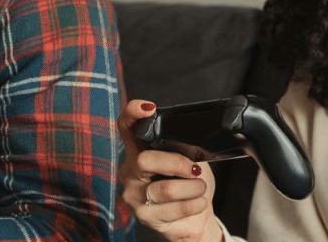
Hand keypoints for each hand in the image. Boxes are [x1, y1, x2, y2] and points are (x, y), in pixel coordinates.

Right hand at [118, 100, 221, 241]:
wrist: (196, 218)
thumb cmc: (189, 184)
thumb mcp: (189, 159)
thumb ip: (181, 147)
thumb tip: (189, 140)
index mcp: (139, 150)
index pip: (128, 128)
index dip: (132, 115)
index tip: (148, 108)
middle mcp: (130, 171)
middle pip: (145, 160)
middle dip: (177, 164)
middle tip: (194, 170)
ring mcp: (134, 195)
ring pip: (166, 188)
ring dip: (193, 188)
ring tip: (199, 188)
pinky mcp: (144, 216)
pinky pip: (174, 208)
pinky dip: (195, 204)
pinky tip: (198, 203)